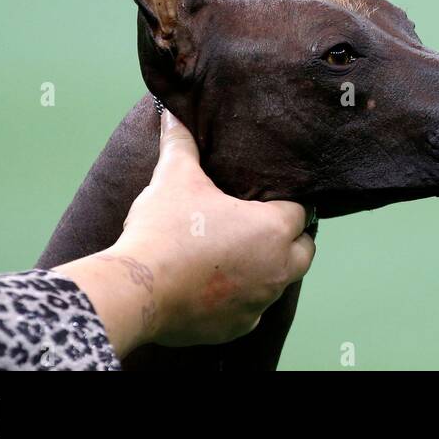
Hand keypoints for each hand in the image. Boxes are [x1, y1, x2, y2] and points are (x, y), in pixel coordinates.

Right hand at [54, 110, 315, 356]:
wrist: (135, 292)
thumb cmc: (163, 231)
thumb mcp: (174, 178)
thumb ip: (182, 143)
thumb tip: (172, 111)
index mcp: (274, 229)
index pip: (300, 210)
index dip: (286, 201)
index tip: (269, 196)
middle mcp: (278, 269)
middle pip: (303, 249)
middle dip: (288, 237)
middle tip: (258, 223)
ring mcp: (260, 302)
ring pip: (281, 280)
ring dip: (268, 267)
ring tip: (239, 251)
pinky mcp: (238, 327)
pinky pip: (253, 309)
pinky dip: (244, 296)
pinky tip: (219, 283)